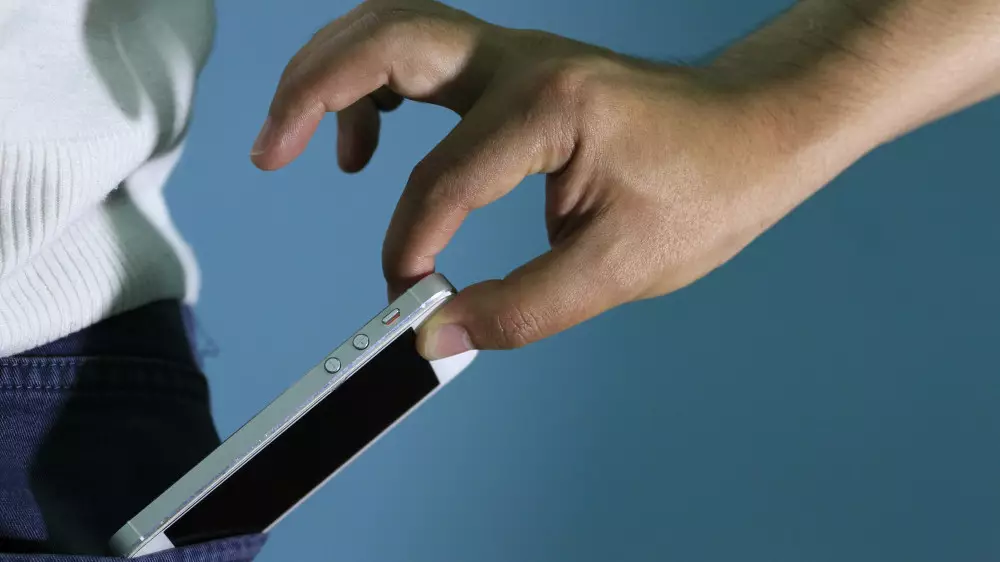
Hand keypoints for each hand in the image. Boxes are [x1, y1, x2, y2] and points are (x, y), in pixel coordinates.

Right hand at [250, 0, 853, 359]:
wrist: (756, 130)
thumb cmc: (706, 188)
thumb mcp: (620, 269)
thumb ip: (521, 310)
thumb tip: (437, 337)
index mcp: (548, 107)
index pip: (444, 179)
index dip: (411, 245)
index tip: (407, 296)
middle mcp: (521, 63)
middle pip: (387, 40)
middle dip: (311, 90)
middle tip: (269, 152)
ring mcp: (516, 56)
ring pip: (395, 29)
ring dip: (333, 72)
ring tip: (296, 142)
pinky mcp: (515, 69)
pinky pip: (422, 55)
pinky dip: (376, 86)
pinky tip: (371, 142)